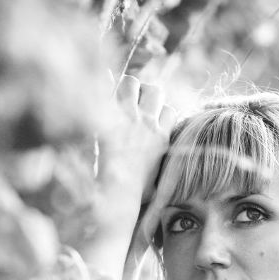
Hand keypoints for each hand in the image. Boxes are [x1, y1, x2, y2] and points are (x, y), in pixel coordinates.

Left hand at [97, 76, 176, 219]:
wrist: (118, 193)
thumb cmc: (137, 195)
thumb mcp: (159, 185)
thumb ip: (164, 175)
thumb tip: (180, 190)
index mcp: (162, 139)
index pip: (170, 110)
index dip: (159, 111)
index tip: (148, 119)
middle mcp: (148, 124)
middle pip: (156, 91)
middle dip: (145, 92)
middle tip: (131, 103)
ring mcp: (128, 119)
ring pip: (133, 83)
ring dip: (125, 87)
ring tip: (115, 97)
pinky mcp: (108, 118)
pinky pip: (106, 90)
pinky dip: (102, 85)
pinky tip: (98, 85)